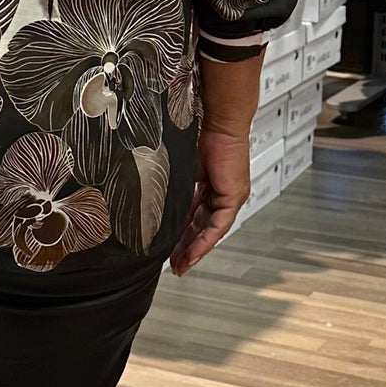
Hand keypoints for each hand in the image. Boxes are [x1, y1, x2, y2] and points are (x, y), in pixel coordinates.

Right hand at [171, 126, 249, 274]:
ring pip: (210, 231)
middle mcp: (221, 194)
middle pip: (201, 227)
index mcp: (208, 186)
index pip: (194, 216)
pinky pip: (218, 226)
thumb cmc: (201, 132)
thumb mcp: (182, 165)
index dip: (181, 233)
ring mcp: (230, 196)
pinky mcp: (233, 197)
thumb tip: (152, 194)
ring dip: (195, 249)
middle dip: (186, 248)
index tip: (169, 249)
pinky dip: (205, 240)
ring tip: (181, 265)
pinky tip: (193, 253)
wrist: (219, 121)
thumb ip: (173, 183)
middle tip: (174, 265)